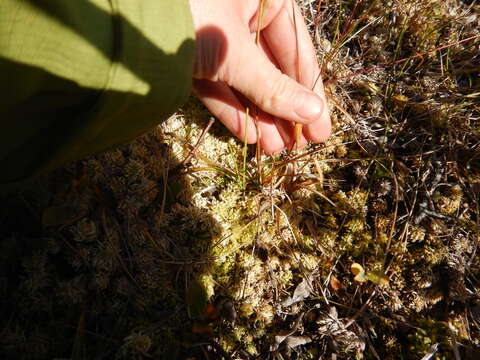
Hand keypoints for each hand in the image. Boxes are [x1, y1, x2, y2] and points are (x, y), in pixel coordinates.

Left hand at [189, 0, 330, 153]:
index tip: (321, 128)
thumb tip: (312, 115)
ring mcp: (211, 32)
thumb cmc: (189, 16)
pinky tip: (249, 136)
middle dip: (283, 109)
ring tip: (276, 150)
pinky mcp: (187, 53)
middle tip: (300, 145)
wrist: (116, 17)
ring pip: (243, 78)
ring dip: (260, 115)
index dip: (310, 91)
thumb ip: (272, 87)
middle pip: (270, 66)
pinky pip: (215, 83)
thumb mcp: (235, 55)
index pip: (296, 48)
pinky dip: (230, 108)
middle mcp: (238, 9)